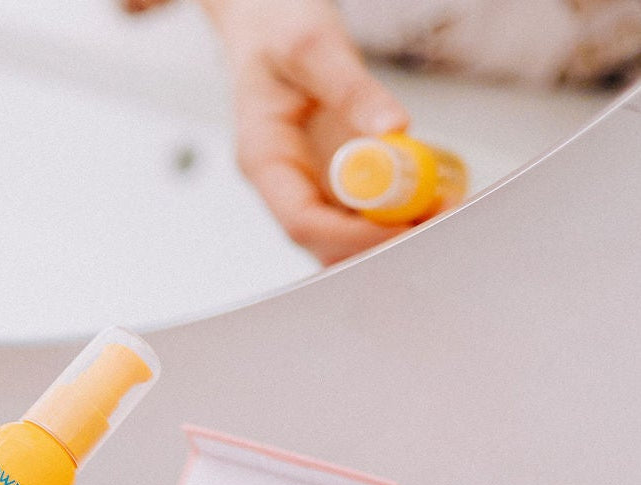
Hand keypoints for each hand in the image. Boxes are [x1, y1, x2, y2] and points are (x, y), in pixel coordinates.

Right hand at [205, 0, 409, 263]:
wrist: (266, 20)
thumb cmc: (275, 28)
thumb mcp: (311, 45)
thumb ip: (351, 88)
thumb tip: (394, 129)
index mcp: (264, 160)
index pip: (301, 222)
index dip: (351, 234)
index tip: (400, 224)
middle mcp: (285, 183)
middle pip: (325, 242)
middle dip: (378, 241)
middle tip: (435, 217)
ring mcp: (309, 183)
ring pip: (346, 236)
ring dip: (390, 231)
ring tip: (441, 204)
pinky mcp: (333, 176)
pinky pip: (362, 210)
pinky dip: (396, 210)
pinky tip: (430, 193)